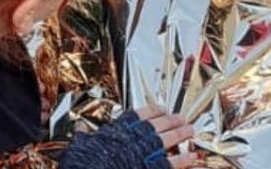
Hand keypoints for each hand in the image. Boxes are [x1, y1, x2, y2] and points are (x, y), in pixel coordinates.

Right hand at [58, 105, 200, 168]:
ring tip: (191, 130)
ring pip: (170, 139)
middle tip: (182, 118)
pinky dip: (184, 159)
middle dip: (172, 120)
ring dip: (182, 133)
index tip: (161, 109)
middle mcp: (137, 137)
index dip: (153, 110)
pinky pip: (173, 162)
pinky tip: (192, 156)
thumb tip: (78, 129)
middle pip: (160, 124)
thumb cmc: (85, 161)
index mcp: (120, 128)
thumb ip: (83, 136)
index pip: (140, 114)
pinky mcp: (154, 167)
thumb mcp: (81, 144)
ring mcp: (147, 152)